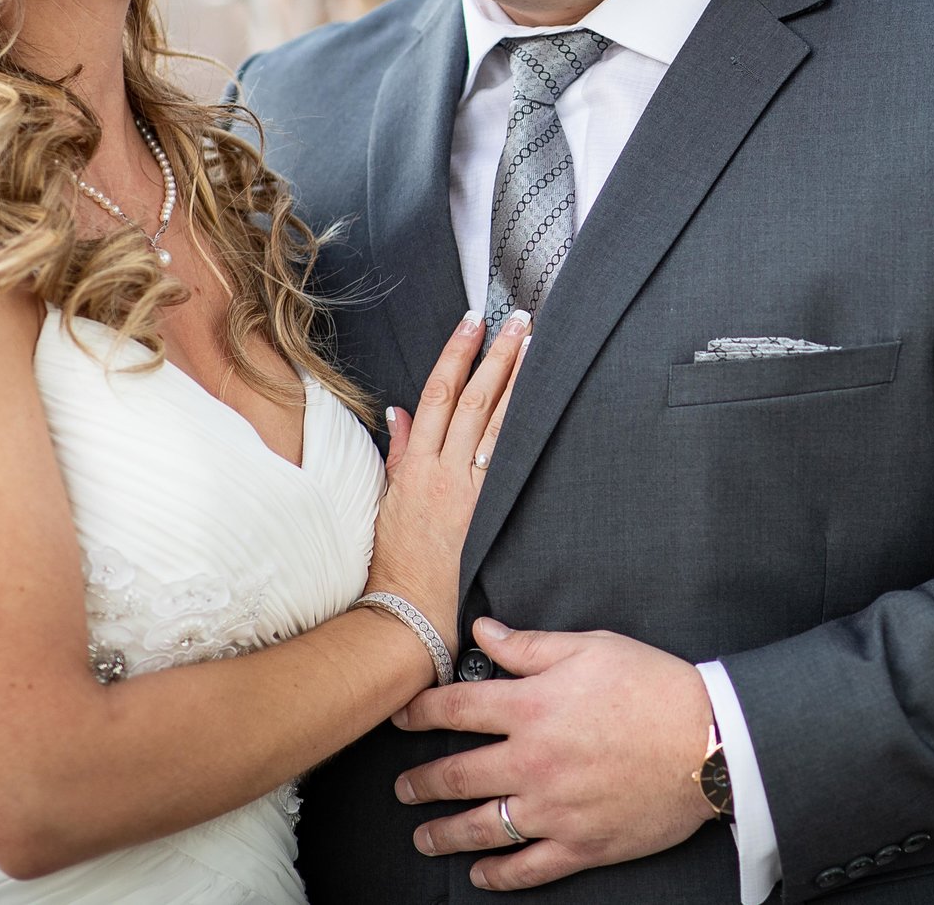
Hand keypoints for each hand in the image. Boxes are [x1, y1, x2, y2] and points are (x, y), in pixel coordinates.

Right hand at [369, 310, 528, 654]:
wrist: (408, 613)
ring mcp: (471, 494)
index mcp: (416, 466)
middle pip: (474, 401)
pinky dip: (527, 433)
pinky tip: (545, 408)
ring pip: (498, 427)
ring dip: (519, 384)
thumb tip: (399, 412)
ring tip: (537, 348)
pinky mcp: (492, 515)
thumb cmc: (396, 560)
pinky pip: (511, 465)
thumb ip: (400, 452)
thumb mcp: (388, 499)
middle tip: (519, 321)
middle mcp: (444, 473)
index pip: (437, 395)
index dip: (455, 354)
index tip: (472, 322)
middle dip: (496, 356)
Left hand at [393, 620, 715, 890]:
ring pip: (481, 828)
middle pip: (456, 775)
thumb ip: (530, 645)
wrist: (712, 741)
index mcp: (532, 707)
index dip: (419, 711)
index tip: (401, 717)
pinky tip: (479, 874)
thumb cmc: (654, 686)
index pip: (455, 708)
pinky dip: (497, 876)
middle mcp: (533, 761)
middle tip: (403, 787)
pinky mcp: (581, 844)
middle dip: (420, 782)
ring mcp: (554, 809)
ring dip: (443, 834)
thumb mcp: (591, 648)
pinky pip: (527, 869)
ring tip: (423, 836)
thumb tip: (483, 632)